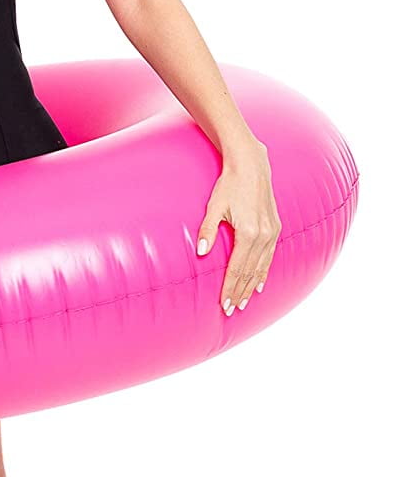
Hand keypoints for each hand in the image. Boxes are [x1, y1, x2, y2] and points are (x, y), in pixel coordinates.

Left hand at [196, 138, 281, 315]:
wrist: (252, 167)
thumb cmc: (229, 186)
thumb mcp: (214, 207)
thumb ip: (207, 231)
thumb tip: (201, 253)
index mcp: (248, 233)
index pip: (237, 268)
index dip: (230, 288)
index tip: (224, 304)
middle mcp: (264, 235)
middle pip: (250, 271)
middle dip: (240, 292)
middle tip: (231, 309)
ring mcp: (272, 232)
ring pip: (262, 266)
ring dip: (251, 285)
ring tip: (243, 301)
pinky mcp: (276, 228)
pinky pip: (270, 256)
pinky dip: (264, 271)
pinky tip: (259, 282)